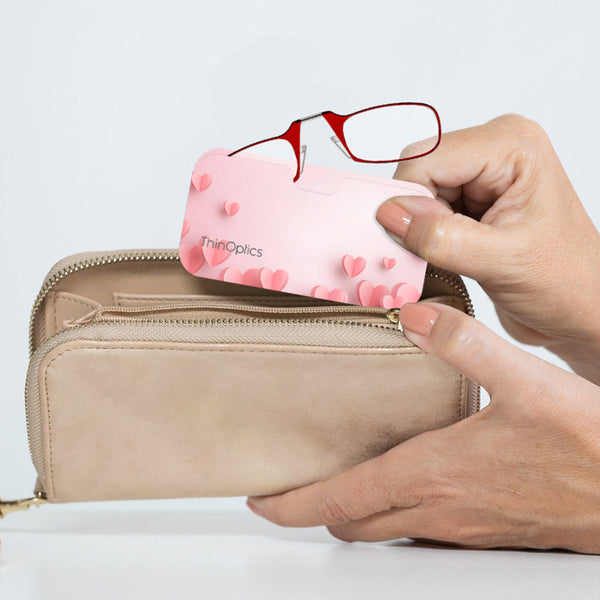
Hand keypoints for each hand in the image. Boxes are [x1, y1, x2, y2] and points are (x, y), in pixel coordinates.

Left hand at [247, 302, 599, 553]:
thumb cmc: (586, 444)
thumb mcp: (524, 379)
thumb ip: (463, 344)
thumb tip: (413, 314)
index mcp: (433, 472)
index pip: (342, 499)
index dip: (294, 503)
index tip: (261, 500)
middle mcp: (439, 507)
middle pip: (353, 523)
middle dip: (312, 511)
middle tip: (287, 491)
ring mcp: (461, 525)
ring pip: (385, 529)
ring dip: (350, 513)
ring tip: (330, 484)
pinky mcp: (484, 528)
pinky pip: (420, 529)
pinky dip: (391, 515)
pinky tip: (398, 487)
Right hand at [375, 113, 599, 383]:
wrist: (580, 307)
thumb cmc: (567, 282)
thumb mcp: (503, 262)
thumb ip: (443, 238)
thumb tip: (390, 214)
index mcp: (510, 146)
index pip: (425, 159)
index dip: (406, 200)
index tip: (403, 242)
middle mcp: (492, 152)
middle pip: (417, 173)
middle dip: (411, 217)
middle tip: (423, 256)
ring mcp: (480, 177)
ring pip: (415, 195)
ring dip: (416, 231)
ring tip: (442, 261)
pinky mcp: (470, 202)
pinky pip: (423, 212)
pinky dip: (421, 239)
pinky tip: (442, 259)